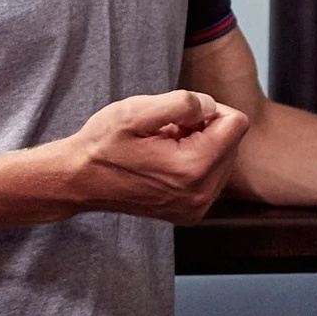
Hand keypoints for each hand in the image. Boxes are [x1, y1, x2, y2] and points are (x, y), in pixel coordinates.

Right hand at [67, 90, 248, 223]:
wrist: (79, 180)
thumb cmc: (103, 144)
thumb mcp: (137, 111)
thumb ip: (182, 103)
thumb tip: (210, 106)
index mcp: (193, 168)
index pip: (237, 123)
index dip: (210, 108)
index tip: (180, 114)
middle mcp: (201, 194)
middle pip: (233, 141)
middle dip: (206, 128)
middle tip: (167, 130)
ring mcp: (196, 208)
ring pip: (225, 158)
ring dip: (201, 145)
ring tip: (164, 145)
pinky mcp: (191, 213)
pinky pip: (213, 176)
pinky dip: (195, 162)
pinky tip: (165, 160)